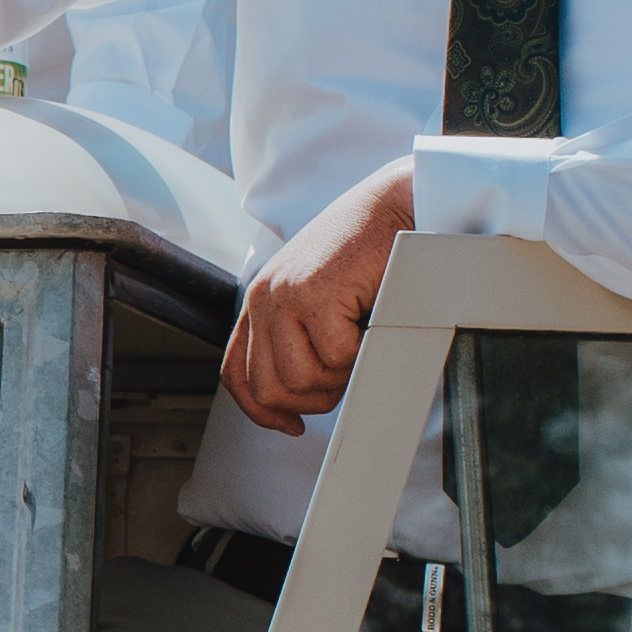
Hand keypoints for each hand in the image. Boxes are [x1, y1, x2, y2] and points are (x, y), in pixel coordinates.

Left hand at [221, 161, 412, 434]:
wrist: (395, 205)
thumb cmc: (368, 252)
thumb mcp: (320, 297)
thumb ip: (300, 335)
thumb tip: (303, 395)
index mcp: (260, 300)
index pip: (236, 373)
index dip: (260, 411)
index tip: (291, 426)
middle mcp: (263, 296)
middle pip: (269, 388)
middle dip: (312, 400)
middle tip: (344, 380)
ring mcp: (284, 295)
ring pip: (302, 380)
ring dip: (339, 377)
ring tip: (359, 345)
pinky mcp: (313, 294)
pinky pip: (337, 357)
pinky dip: (361, 353)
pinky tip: (369, 322)